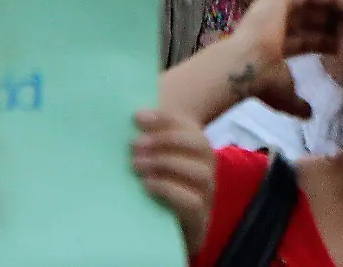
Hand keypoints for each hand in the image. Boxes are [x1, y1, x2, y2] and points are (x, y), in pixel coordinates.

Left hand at [132, 109, 215, 253]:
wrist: (165, 226)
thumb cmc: (155, 181)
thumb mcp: (153, 155)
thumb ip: (149, 134)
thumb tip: (138, 116)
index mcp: (199, 147)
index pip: (190, 126)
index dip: (166, 120)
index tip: (138, 118)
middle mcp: (208, 168)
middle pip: (201, 147)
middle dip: (166, 142)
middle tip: (134, 146)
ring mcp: (207, 193)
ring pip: (201, 173)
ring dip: (168, 164)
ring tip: (138, 165)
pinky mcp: (199, 218)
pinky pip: (193, 202)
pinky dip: (170, 190)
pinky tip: (147, 185)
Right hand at [158, 0, 342, 124]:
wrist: (247, 66)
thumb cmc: (263, 81)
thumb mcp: (286, 94)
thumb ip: (298, 102)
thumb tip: (309, 114)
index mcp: (277, 48)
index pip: (307, 40)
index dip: (326, 40)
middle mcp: (273, 25)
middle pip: (308, 17)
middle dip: (329, 17)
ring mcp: (272, 8)